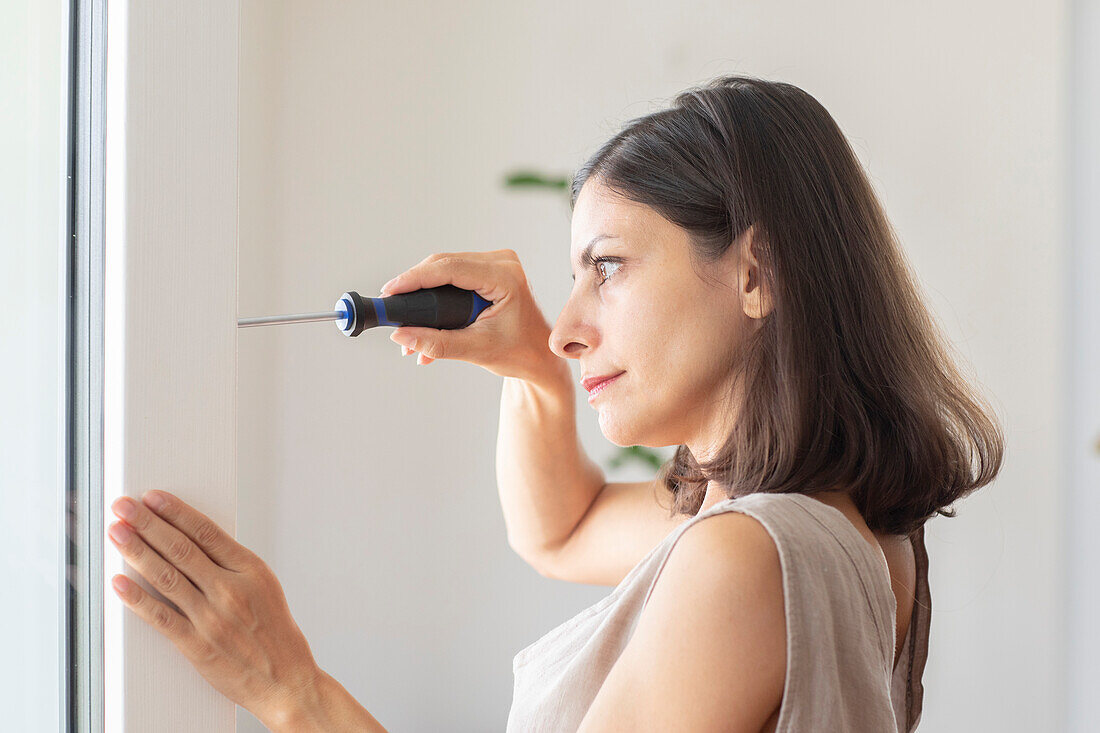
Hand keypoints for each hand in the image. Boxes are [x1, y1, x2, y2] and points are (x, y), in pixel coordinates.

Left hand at [107, 489, 320, 728]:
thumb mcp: (264, 586)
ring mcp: (212, 618)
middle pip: (181, 549)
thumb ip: (233, 565)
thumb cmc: (276, 633)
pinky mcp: (197, 645)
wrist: (285, 680)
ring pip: (166, 577)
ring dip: (136, 551)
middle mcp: (230, 590)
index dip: (176, 511)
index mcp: (250, 570)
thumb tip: (196, 542)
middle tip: (124, 507)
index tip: (153, 497)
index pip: (206, 532)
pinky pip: (160, 617)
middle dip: (147, 523)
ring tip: (117, 533)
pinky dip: (137, 599)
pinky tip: (120, 582)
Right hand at [382, 248, 566, 384]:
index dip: (415, 278)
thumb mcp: (476, 350)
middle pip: (443, 265)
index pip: (450, 268)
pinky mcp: (488, 272)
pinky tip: (424, 328)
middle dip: (415, 291)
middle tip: (392, 314)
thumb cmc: (519, 354)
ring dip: (423, 299)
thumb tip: (400, 336)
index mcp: (506, 276)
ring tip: (409, 332)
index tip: (390, 291)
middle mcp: (502, 262)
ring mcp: (496, 264)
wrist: (540, 359)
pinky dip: (436, 299)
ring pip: (444, 270)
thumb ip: (437, 343)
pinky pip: (452, 278)